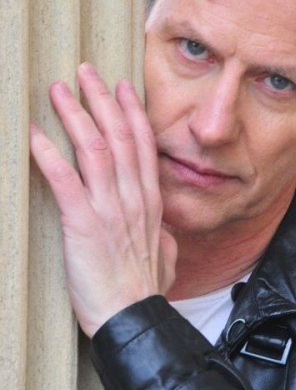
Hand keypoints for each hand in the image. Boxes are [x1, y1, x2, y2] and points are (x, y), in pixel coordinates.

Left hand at [30, 62, 176, 337]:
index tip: (122, 88)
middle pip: (118, 137)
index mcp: (150, 202)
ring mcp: (109, 209)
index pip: (143, 146)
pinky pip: (65, 181)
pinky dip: (48, 155)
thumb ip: (163, 235)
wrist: (134, 318)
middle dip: (102, 100)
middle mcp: (132, 198)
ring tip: (59, 90)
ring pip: (94, 150)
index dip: (131, 113)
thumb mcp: (166, 256)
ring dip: (75, 116)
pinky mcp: (84, 224)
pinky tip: (35, 135)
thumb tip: (163, 228)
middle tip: (86, 72)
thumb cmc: (145, 291)